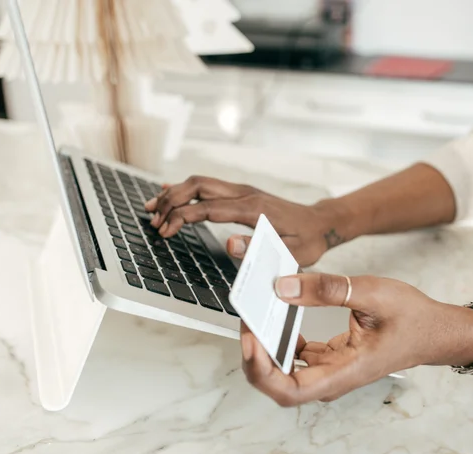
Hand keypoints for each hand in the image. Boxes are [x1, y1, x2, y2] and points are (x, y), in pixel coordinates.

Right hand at [144, 176, 343, 266]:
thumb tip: (230, 244)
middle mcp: (245, 194)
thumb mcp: (289, 252)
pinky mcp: (241, 193)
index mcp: (253, 209)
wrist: (320, 224)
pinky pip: (209, 186)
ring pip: (200, 183)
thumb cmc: (306, 241)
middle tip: (154, 222)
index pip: (207, 207)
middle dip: (171, 202)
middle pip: (198, 186)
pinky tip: (169, 194)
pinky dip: (186, 190)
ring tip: (152, 208)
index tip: (165, 231)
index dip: (182, 218)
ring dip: (174, 193)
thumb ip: (260, 249)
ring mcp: (242, 190)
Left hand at [239, 273, 472, 405]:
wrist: (436, 331)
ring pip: (283, 371)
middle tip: (246, 322)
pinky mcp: (329, 359)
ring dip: (264, 347)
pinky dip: (279, 338)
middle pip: (279, 385)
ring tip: (255, 315)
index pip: (290, 390)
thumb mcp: (372, 293)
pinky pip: (295, 355)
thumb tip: (283, 287)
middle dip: (254, 358)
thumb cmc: (413, 318)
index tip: (250, 340)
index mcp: (344, 372)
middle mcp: (333, 378)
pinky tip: (275, 315)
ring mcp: (330, 370)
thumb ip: (326, 289)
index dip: (261, 371)